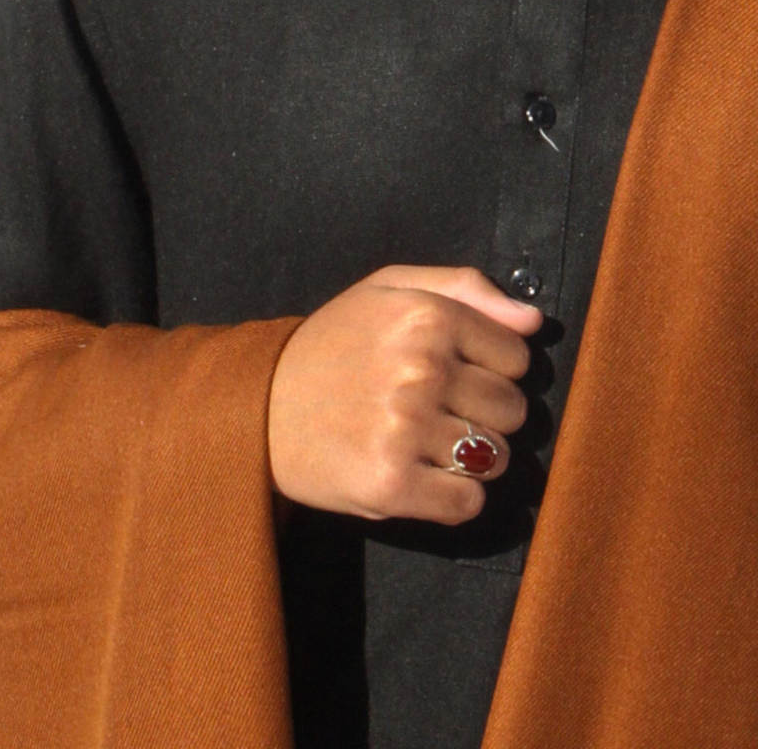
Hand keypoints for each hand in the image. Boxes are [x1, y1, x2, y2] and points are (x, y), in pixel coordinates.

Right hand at [267, 265, 542, 523]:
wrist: (257, 404)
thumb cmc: (330, 344)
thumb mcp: (385, 288)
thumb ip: (461, 287)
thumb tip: (532, 320)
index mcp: (425, 316)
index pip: (516, 357)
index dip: (488, 368)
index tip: (452, 374)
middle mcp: (420, 368)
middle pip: (512, 410)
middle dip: (482, 414)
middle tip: (435, 412)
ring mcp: (404, 428)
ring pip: (496, 459)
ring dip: (469, 459)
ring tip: (424, 444)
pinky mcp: (389, 484)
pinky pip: (467, 504)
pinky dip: (452, 499)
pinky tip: (419, 477)